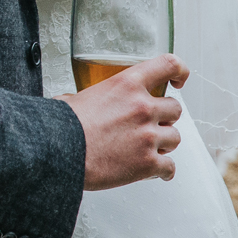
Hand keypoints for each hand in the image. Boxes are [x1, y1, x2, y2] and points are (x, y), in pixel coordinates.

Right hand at [61, 54, 188, 189]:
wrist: (58, 152)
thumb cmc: (62, 125)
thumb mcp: (77, 97)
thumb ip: (89, 97)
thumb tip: (71, 101)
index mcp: (127, 84)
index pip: (168, 65)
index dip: (179, 72)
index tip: (179, 81)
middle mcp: (143, 108)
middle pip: (175, 109)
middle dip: (164, 118)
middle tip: (149, 125)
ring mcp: (148, 136)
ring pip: (175, 138)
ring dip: (163, 144)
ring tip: (145, 149)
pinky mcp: (148, 164)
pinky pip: (169, 168)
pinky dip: (162, 171)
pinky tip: (152, 171)